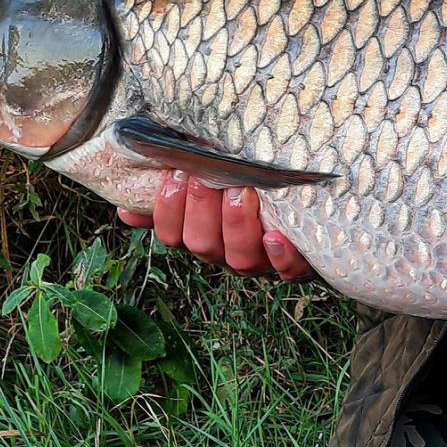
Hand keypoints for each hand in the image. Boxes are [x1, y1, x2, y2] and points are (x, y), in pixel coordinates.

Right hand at [118, 171, 314, 280]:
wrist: (321, 213)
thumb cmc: (257, 192)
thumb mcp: (213, 189)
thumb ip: (175, 193)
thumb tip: (126, 209)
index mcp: (206, 236)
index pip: (173, 235)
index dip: (168, 211)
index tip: (174, 176)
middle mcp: (230, 254)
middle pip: (203, 245)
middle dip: (200, 209)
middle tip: (205, 176)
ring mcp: (265, 262)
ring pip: (240, 259)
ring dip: (236, 225)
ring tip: (240, 192)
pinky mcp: (301, 266)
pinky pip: (290, 271)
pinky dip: (282, 257)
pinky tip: (277, 236)